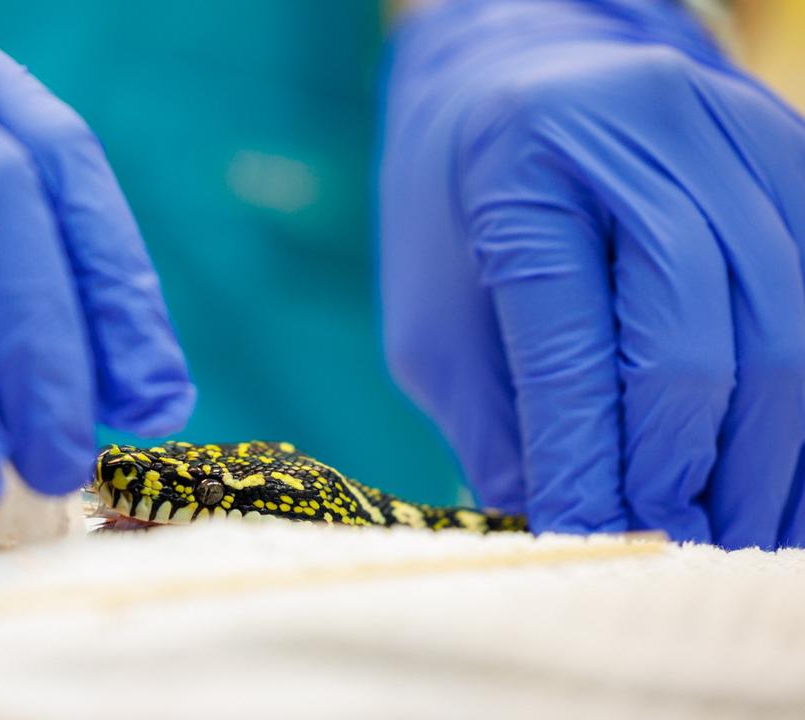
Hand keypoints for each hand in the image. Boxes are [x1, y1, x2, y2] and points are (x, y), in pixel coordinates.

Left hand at [380, 0, 804, 547]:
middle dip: (685, 459)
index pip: (569, 336)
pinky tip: (779, 469)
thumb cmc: (455, 212)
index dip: (584, 454)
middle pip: (696, 329)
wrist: (516, 83)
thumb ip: (498, 421)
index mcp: (524, 158)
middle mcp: (641, 126)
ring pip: (788, 316)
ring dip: (768, 449)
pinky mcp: (789, 147)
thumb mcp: (434, 317)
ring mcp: (733, 127)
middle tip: (673, 540)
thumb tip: (569, 532)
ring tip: (735, 528)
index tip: (587, 535)